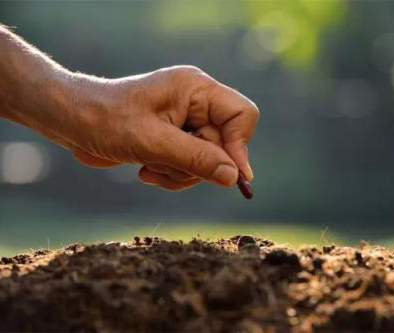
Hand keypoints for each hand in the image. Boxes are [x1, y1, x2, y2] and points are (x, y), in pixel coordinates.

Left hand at [61, 66, 258, 190]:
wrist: (73, 120)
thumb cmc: (106, 120)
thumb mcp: (153, 142)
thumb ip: (196, 159)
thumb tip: (234, 178)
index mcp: (196, 89)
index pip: (242, 115)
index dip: (239, 146)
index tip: (228, 175)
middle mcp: (197, 102)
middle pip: (225, 144)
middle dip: (196, 165)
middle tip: (165, 165)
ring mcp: (187, 120)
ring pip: (208, 160)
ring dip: (180, 173)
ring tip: (149, 167)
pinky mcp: (176, 137)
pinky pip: (191, 165)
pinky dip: (171, 174)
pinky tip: (146, 169)